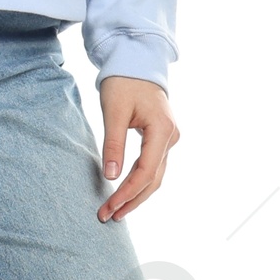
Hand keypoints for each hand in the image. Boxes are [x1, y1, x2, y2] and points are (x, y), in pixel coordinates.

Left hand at [96, 78, 178, 220]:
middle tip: (108, 216)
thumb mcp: (113, 112)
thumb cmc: (123, 82)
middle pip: (153, 179)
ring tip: (115, 211)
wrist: (136, 62)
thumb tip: (111, 177)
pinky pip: (153, 166)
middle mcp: (171, 137)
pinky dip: (139, 182)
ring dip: (136, 195)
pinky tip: (125, 194)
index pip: (146, 171)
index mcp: (162, 130)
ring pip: (155, 176)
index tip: (109, 207)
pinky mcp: (161, 138)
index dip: (128, 193)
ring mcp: (168, 138)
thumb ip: (113, 144)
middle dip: (131, 200)